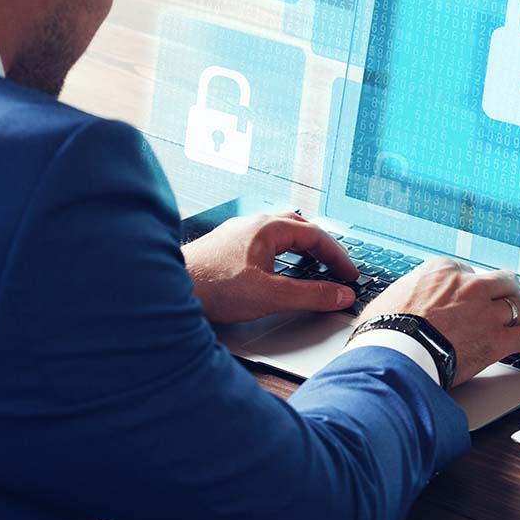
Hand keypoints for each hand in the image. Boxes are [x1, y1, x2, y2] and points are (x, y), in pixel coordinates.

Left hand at [183, 213, 359, 323]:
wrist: (169, 288)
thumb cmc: (213, 286)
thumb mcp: (271, 295)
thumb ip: (310, 295)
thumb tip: (340, 295)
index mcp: (269, 228)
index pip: (317, 235)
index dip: (338, 256)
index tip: (350, 275)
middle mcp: (254, 224)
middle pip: (300, 229)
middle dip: (322, 248)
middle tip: (336, 268)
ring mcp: (238, 233)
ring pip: (280, 234)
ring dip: (301, 248)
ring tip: (312, 265)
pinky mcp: (225, 247)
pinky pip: (263, 243)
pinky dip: (281, 253)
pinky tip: (276, 269)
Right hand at [358, 259, 519, 386]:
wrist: (396, 351)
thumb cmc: (385, 328)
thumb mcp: (391, 298)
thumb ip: (407, 296)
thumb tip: (398, 305)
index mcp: (442, 270)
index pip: (467, 272)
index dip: (473, 286)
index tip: (475, 294)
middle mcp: (470, 285)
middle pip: (502, 282)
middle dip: (511, 290)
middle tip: (516, 296)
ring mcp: (486, 311)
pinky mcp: (497, 339)